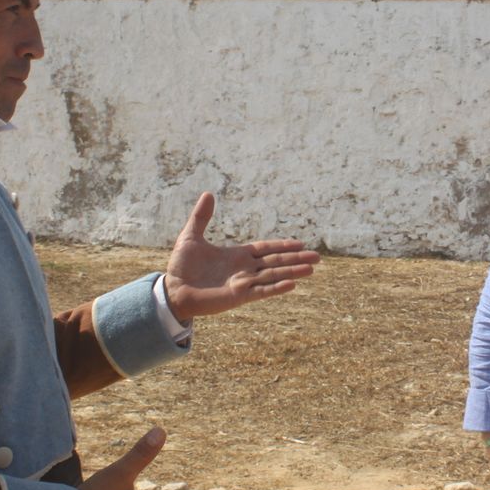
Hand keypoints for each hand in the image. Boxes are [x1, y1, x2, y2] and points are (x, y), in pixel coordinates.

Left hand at [163, 192, 319, 321]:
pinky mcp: (238, 296)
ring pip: (273, 275)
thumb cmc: (181, 266)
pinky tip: (292, 284)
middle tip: (317, 258)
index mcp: (237, 255)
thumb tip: (208, 194)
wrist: (173, 290)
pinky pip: (262, 291)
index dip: (282, 246)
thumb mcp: (191, 236)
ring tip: (311, 269)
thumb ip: (201, 217)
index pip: (265, 249)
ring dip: (292, 272)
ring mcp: (243, 283)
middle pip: (275, 261)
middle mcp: (244, 269)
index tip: (300, 244)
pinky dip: (276, 288)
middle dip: (296, 259)